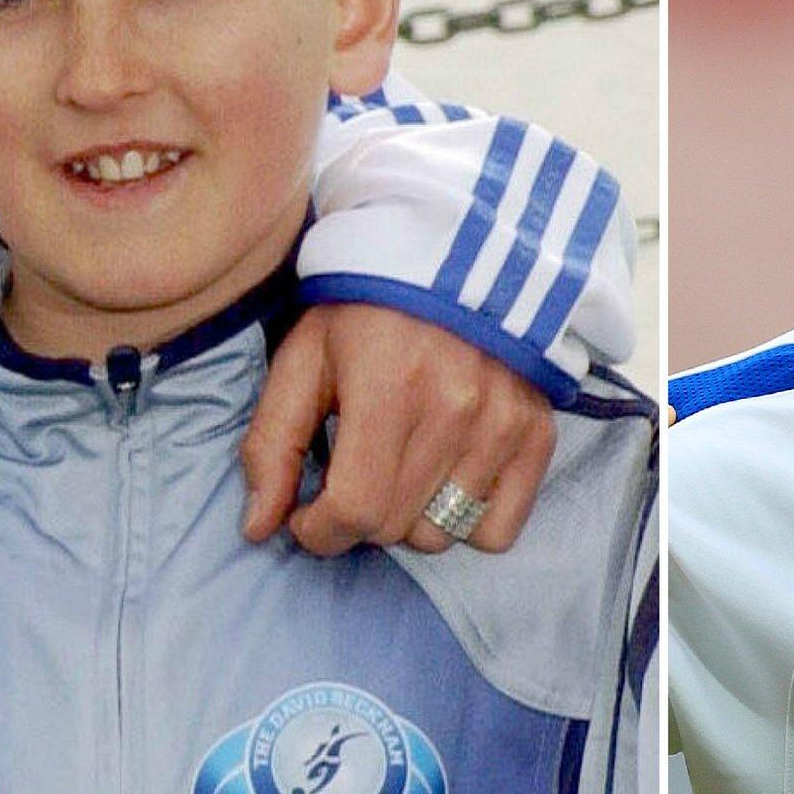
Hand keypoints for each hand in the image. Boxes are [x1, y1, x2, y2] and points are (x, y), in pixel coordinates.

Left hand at [239, 302, 556, 554]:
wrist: (459, 259)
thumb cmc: (368, 309)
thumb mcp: (305, 357)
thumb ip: (274, 443)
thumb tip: (258, 527)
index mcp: (388, 389)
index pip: (355, 510)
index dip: (318, 530)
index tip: (309, 514)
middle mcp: (455, 410)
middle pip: (394, 528)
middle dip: (358, 518)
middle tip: (353, 477)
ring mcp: (502, 426)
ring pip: (441, 535)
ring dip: (408, 520)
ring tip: (399, 472)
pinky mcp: (536, 435)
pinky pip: (497, 531)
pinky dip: (465, 522)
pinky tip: (444, 482)